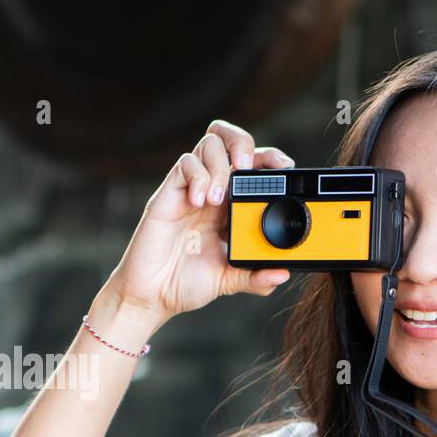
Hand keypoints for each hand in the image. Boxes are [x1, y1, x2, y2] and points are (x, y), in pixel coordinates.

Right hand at [105, 120, 294, 320]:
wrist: (151, 296)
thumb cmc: (185, 283)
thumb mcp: (228, 281)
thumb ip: (255, 276)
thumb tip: (282, 274)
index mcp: (230, 206)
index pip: (253, 164)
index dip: (270, 157)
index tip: (284, 167)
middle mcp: (212, 191)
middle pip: (230, 140)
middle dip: (244, 144)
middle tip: (248, 168)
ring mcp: (189, 190)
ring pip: (209, 144)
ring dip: (220, 165)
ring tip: (218, 198)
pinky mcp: (168, 194)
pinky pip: (185, 165)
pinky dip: (198, 178)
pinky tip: (199, 203)